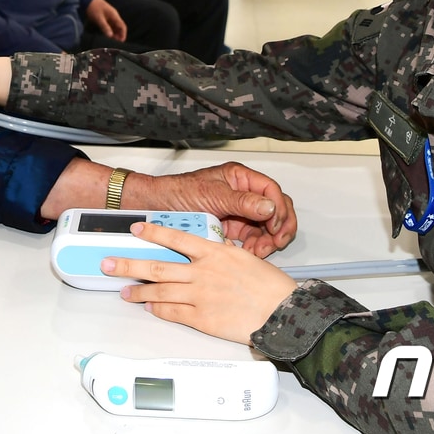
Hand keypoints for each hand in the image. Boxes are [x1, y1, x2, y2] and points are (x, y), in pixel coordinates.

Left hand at [84, 0, 125, 40]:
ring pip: (115, 27)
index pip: (122, 26)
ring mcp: (110, 17)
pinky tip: (106, 35)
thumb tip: (110, 36)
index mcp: (114, 15)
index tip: (121, 42)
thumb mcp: (99, 18)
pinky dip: (110, 31)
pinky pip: (110, 25)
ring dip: (114, 34)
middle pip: (119, 28)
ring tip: (110, 41)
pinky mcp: (105, 17)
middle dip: (118, 35)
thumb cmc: (93, 8)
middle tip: (114, 43)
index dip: (123, 35)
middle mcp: (114, 16)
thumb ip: (105, 27)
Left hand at [104, 222, 297, 344]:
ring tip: (124, 292)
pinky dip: (158, 310)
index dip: (153, 232)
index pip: (176, 237)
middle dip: (128, 264)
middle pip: (156, 266)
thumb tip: (208, 254)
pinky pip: (173, 313)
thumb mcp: (245, 258)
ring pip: (159, 291)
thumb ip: (221, 256)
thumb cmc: (270, 286)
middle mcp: (202, 272)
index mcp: (214, 252)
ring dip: (138, 292)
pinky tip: (149, 308)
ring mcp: (199, 296)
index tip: (137, 228)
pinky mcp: (201, 319)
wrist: (282, 311)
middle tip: (108, 263)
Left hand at [125, 162, 295, 256]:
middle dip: (279, 227)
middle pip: (275, 209)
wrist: (154, 208)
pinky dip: (255, 248)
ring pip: (266, 227)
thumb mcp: (213, 195)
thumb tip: (268, 207)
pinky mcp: (231, 231)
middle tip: (275, 242)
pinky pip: (252, 239)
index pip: (272, 190)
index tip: (275, 225)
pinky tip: (250, 255)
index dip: (279, 208)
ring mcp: (238, 213)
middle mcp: (242, 194)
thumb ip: (242, 201)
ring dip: (268, 240)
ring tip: (260, 251)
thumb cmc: (179, 193)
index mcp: (240, 178)